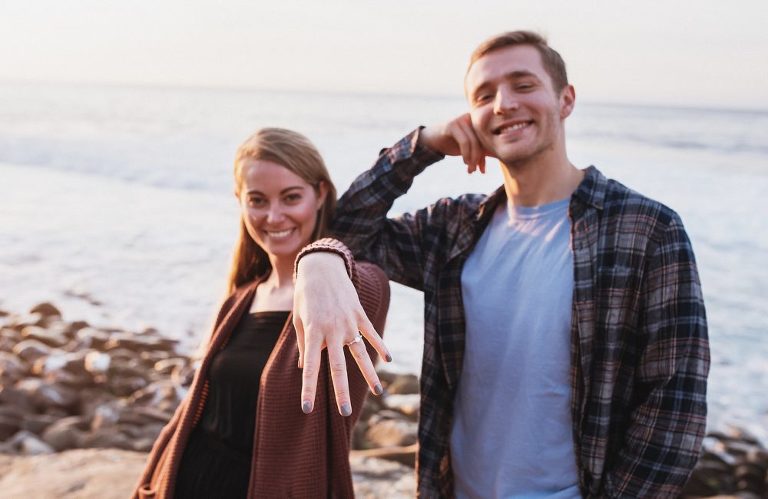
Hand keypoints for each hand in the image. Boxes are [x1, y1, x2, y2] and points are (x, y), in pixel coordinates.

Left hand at [293, 252, 390, 415]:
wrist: (321, 266)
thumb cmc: (305, 295)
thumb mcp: (299, 318)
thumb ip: (302, 343)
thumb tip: (303, 366)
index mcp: (313, 332)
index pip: (309, 366)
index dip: (308, 388)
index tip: (307, 408)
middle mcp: (332, 330)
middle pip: (338, 366)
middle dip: (341, 391)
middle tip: (345, 412)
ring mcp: (349, 322)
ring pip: (360, 354)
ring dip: (369, 374)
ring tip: (377, 392)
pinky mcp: (360, 314)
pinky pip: (371, 334)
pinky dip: (381, 346)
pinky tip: (388, 360)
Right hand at [419, 113, 490, 173]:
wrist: (429, 140)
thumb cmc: (451, 144)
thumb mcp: (469, 148)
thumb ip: (483, 149)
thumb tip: (500, 156)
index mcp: (478, 122)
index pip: (486, 141)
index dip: (485, 157)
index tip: (482, 171)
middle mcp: (472, 118)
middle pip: (481, 141)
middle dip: (479, 159)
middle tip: (475, 171)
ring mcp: (463, 119)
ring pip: (474, 142)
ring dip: (472, 159)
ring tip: (470, 170)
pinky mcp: (453, 124)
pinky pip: (464, 141)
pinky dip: (466, 154)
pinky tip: (464, 162)